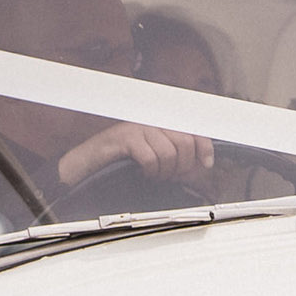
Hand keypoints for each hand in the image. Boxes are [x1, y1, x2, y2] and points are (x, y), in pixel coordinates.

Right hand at [59, 119, 220, 187]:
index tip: (206, 164)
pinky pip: (151, 158)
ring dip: (163, 172)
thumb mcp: (158, 157)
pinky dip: (149, 171)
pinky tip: (142, 172)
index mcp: (162, 123)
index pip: (194, 130)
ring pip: (169, 153)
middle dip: (181, 167)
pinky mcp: (126, 137)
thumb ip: (180, 158)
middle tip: (169, 176)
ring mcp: (139, 127)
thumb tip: (203, 164)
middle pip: (185, 143)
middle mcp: (153, 120)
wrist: (90, 162)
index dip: (205, 148)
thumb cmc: (124, 161)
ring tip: (153, 175)